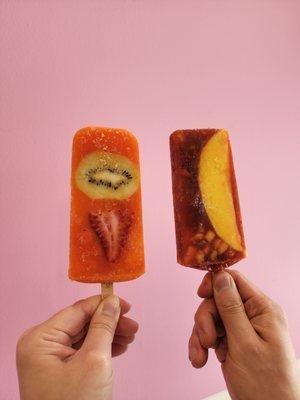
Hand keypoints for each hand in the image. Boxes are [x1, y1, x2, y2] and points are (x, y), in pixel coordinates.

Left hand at [17, 295, 137, 399]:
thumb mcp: (95, 361)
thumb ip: (104, 327)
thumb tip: (112, 302)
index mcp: (40, 339)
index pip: (77, 310)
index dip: (104, 304)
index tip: (126, 305)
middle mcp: (40, 345)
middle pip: (81, 322)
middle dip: (109, 323)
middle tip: (132, 325)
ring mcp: (48, 359)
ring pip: (84, 336)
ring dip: (108, 335)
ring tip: (130, 337)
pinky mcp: (57, 371)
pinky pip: (81, 351)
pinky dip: (101, 348)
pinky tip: (118, 347)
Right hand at [188, 270, 299, 399]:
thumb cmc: (265, 383)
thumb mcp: (244, 343)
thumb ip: (231, 308)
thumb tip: (220, 276)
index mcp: (263, 309)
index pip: (235, 280)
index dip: (214, 283)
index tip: (200, 295)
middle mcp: (253, 315)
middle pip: (218, 300)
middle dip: (206, 319)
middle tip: (207, 340)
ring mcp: (241, 329)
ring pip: (211, 317)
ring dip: (201, 335)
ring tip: (201, 356)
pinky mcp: (232, 342)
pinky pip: (210, 333)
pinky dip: (201, 345)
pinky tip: (201, 360)